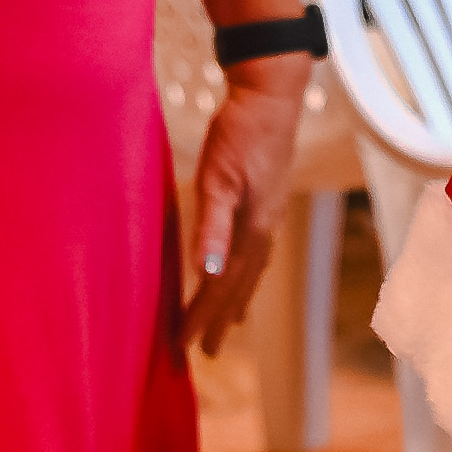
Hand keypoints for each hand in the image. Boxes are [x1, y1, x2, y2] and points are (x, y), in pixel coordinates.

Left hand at [182, 59, 311, 357]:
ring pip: (250, 271)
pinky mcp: (265, 202)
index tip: (180, 347)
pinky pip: (256, 252)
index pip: (221, 286)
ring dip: (236, 301)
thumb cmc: (239, 134)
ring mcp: (267, 216)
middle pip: (238, 286)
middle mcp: (263, 230)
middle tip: (203, 353)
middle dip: (219, 320)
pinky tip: (241, 270)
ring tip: (228, 325)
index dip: (200, 317)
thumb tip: (208, 272)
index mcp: (250, 229)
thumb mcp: (219, 177)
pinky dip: (247, 273)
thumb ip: (214, 225)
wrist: (270, 98)